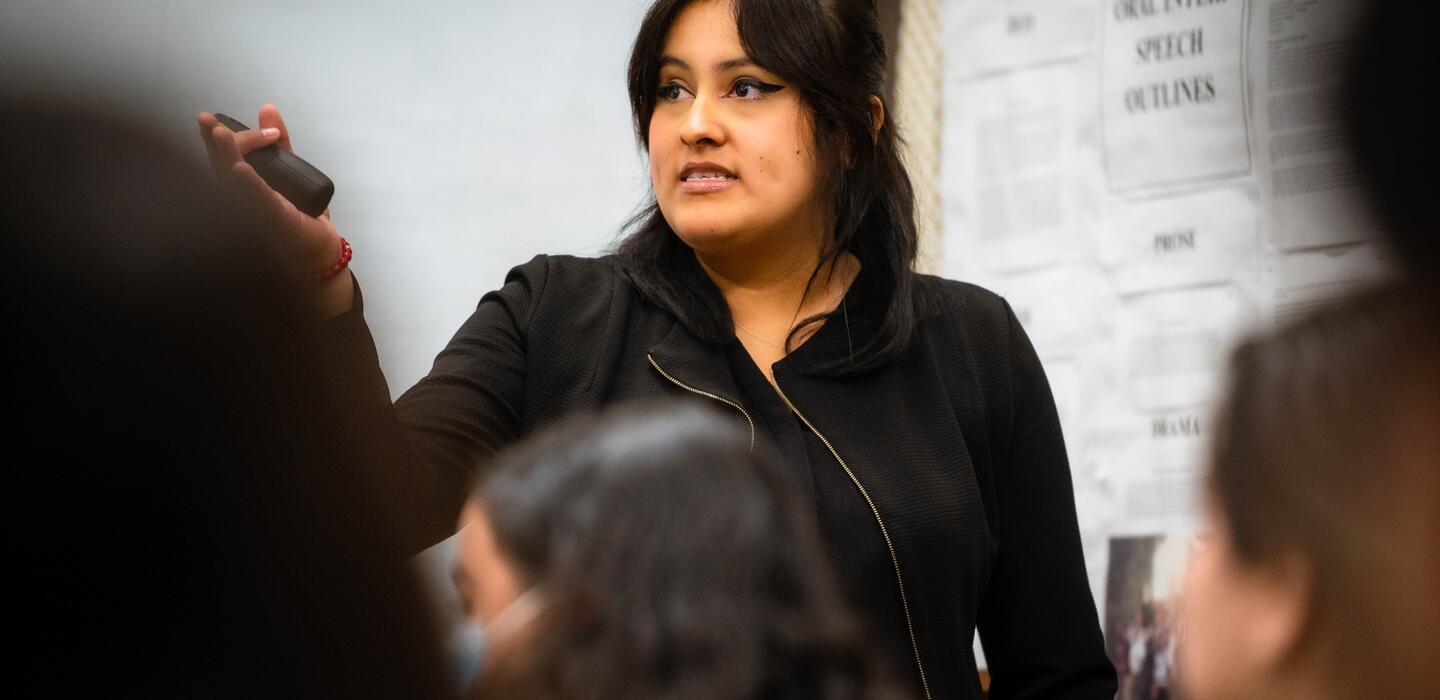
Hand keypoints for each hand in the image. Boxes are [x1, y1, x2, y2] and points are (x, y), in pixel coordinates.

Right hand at [196, 104, 342, 279]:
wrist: (317, 250)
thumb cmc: (297, 217)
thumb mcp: (289, 172)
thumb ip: (279, 143)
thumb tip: (267, 109)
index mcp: (239, 188)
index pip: (218, 156)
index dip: (216, 135)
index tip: (222, 120)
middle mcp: (239, 201)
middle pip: (221, 165)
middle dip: (223, 141)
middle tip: (224, 126)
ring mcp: (252, 212)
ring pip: (233, 180)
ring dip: (226, 155)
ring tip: (219, 133)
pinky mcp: (272, 219)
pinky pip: (257, 199)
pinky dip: (248, 183)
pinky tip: (240, 168)